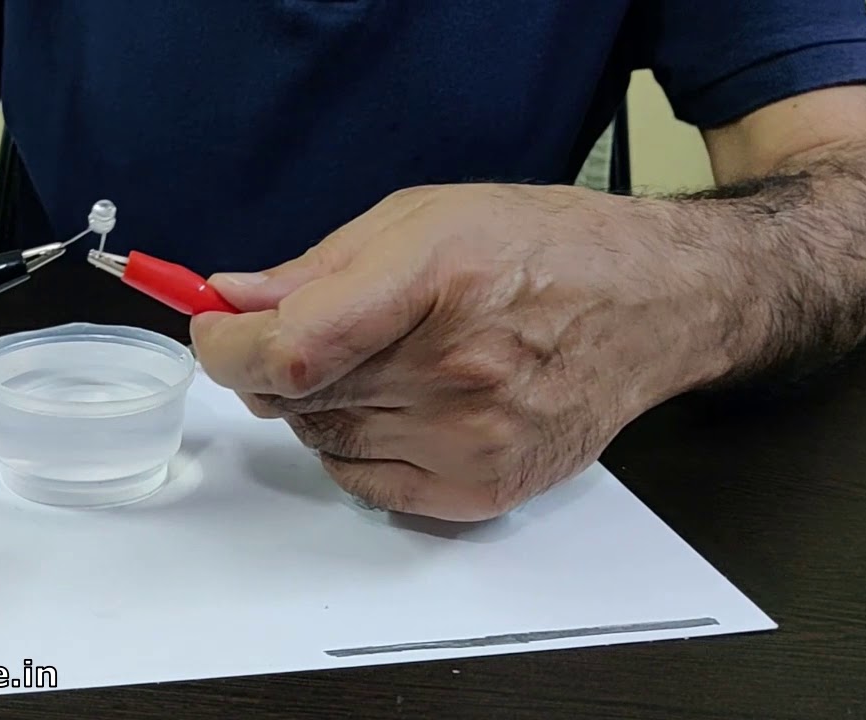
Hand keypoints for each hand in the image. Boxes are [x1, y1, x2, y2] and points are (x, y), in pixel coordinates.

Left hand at [190, 184, 724, 520]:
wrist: (651, 304)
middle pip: (297, 397)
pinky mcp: (483, 491)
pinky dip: (352, 447)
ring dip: (316, 404)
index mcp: (437, 281)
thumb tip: (231, 300)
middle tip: (300, 336)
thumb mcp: (424, 218)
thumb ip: (318, 267)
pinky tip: (395, 407)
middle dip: (269, 366)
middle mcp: (458, 371)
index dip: (227, 348)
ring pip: (324, 441)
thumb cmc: (541, 248)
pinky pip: (364, 484)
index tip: (214, 333)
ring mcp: (473, 441)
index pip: (291, 348)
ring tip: (374, 362)